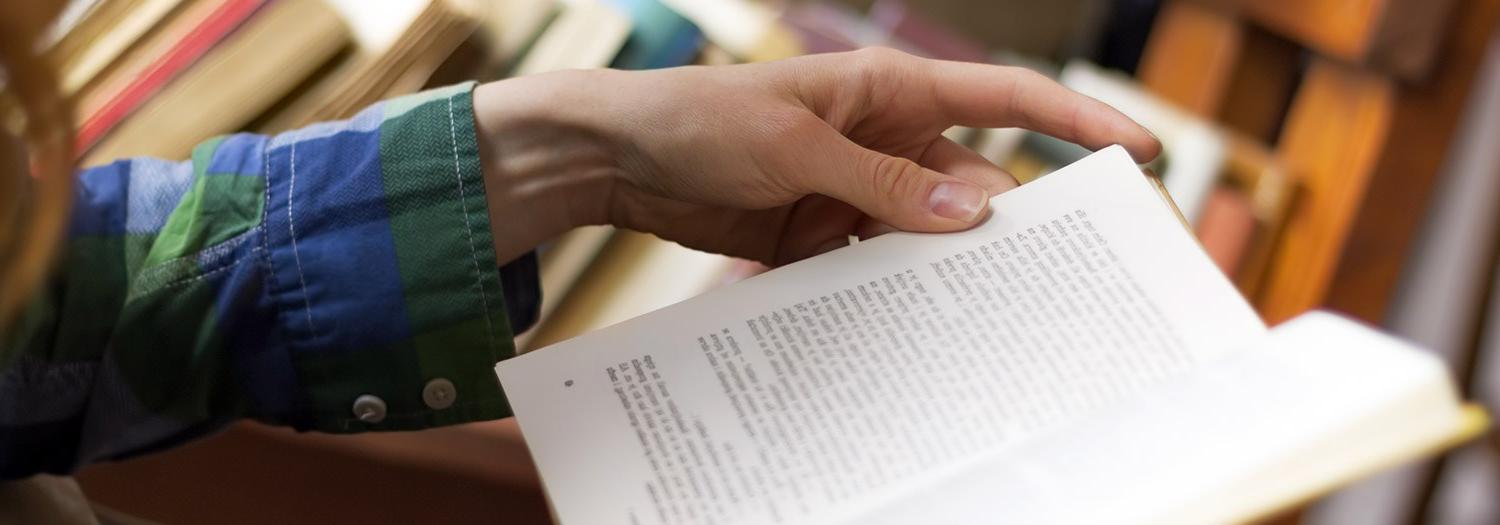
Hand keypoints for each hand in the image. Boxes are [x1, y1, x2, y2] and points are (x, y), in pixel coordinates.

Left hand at [472, 48, 1159, 265]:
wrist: (620, 159)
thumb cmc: (701, 119)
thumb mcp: (795, 147)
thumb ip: (881, 185)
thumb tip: (973, 216)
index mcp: (892, 93)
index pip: (1005, 101)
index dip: (1077, 125)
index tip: (1142, 152)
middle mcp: (888, 140)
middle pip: (976, 188)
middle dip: (1010, 231)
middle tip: (1055, 284)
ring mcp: (860, 192)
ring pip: (932, 238)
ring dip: (949, 272)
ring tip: (984, 320)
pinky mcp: (826, 235)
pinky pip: (880, 267)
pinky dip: (895, 293)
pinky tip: (911, 328)